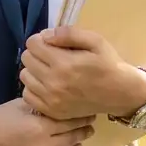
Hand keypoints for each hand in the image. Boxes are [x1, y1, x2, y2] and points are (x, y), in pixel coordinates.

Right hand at [0, 98, 93, 145]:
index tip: (90, 113)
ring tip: (80, 142)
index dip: (82, 117)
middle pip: (72, 139)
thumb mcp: (18, 106)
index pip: (70, 122)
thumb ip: (40, 107)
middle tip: (90, 126)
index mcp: (40, 127)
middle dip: (83, 132)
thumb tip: (59, 103)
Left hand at [19, 27, 145, 120]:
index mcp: (64, 64)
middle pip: (27, 59)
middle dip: (36, 52)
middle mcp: (53, 83)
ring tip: (50, 69)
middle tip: (52, 54)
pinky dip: (34, 87)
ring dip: (34, 69)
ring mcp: (50, 100)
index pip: (33, 44)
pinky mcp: (51, 111)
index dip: (40, 39)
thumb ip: (69, 34)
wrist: (120, 93)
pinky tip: (48, 83)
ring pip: (25, 76)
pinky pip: (28, 95)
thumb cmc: (108, 64)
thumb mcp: (95, 40)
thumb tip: (45, 35)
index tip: (51, 42)